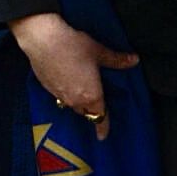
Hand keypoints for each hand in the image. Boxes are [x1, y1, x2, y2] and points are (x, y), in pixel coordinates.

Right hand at [10, 12, 138, 139]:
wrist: (42, 39)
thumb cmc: (73, 46)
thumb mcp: (99, 52)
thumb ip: (116, 60)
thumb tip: (133, 60)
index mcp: (91, 96)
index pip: (99, 118)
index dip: (103, 128)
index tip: (102, 136)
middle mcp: (74, 100)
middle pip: (85, 111)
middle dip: (90, 108)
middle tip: (95, 99)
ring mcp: (58, 94)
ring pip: (71, 104)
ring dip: (76, 99)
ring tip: (79, 86)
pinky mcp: (45, 86)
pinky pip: (58, 95)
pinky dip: (63, 90)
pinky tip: (64, 76)